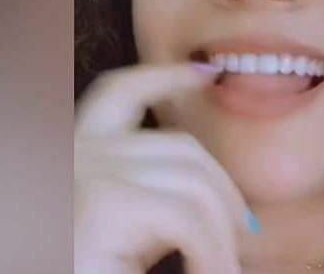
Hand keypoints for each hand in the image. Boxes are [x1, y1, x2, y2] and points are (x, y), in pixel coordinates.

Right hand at [74, 64, 252, 273]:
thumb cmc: (97, 266)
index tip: (205, 71)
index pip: (120, 92)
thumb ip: (157, 195)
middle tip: (244, 227)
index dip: (164, 76)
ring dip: (219, 232)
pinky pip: (185, 218)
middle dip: (221, 186)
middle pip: (178, 146)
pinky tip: (210, 271)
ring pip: (191, 182)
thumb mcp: (126, 226)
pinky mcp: (103, 203)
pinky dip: (209, 251)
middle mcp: (78, 149)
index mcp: (79, 149)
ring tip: (226, 268)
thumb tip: (213, 192)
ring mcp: (89, 169)